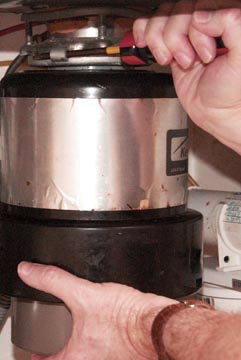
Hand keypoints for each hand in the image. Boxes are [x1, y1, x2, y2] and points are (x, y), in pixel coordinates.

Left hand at [18, 262, 176, 359]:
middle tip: (56, 335)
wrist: (158, 322)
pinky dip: (99, 339)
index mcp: (77, 358)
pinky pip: (104, 350)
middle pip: (68, 359)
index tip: (36, 348)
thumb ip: (55, 281)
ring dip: (81, 343)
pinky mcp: (123, 353)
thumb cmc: (126, 318)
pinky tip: (104, 322)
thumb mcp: (84, 294)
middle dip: (60, 347)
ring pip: (87, 355)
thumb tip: (29, 271)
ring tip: (80, 326)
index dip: (38, 354)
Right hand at [133, 1, 240, 154]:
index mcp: (226, 20)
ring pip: (160, 17)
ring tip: (178, 61)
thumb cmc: (231, 90)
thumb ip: (231, 25)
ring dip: (162, 42)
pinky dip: (144, 33)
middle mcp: (206, 22)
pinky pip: (149, 25)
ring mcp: (186, 33)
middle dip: (177, 39)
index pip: (200, 5)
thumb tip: (200, 16)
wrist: (216, 112)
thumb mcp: (240, 58)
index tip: (206, 54)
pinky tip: (152, 48)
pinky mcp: (171, 44)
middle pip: (176, 10)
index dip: (198, 30)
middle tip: (190, 60)